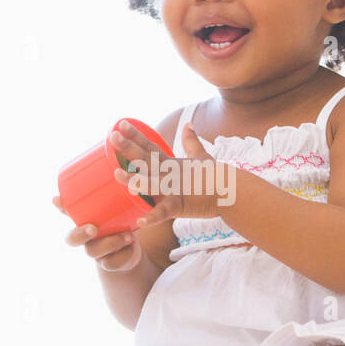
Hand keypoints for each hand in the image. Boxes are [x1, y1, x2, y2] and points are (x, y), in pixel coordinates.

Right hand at [52, 194, 141, 271]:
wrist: (131, 249)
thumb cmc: (122, 219)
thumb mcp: (121, 203)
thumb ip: (120, 187)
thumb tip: (120, 157)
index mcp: (82, 219)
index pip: (66, 212)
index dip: (61, 207)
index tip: (57, 199)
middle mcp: (85, 237)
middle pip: (72, 239)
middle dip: (80, 233)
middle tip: (93, 227)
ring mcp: (96, 253)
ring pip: (94, 252)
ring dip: (110, 243)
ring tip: (128, 235)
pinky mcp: (111, 263)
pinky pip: (114, 262)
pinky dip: (124, 255)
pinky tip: (132, 247)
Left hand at [109, 120, 225, 226]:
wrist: (231, 191)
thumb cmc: (215, 175)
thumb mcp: (202, 156)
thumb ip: (192, 141)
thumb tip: (189, 125)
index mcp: (171, 163)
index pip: (150, 146)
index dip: (135, 135)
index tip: (121, 124)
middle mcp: (169, 173)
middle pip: (146, 159)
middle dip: (129, 148)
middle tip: (113, 137)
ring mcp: (173, 189)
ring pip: (151, 184)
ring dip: (134, 180)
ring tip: (117, 175)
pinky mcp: (179, 206)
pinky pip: (163, 213)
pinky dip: (152, 217)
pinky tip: (140, 221)